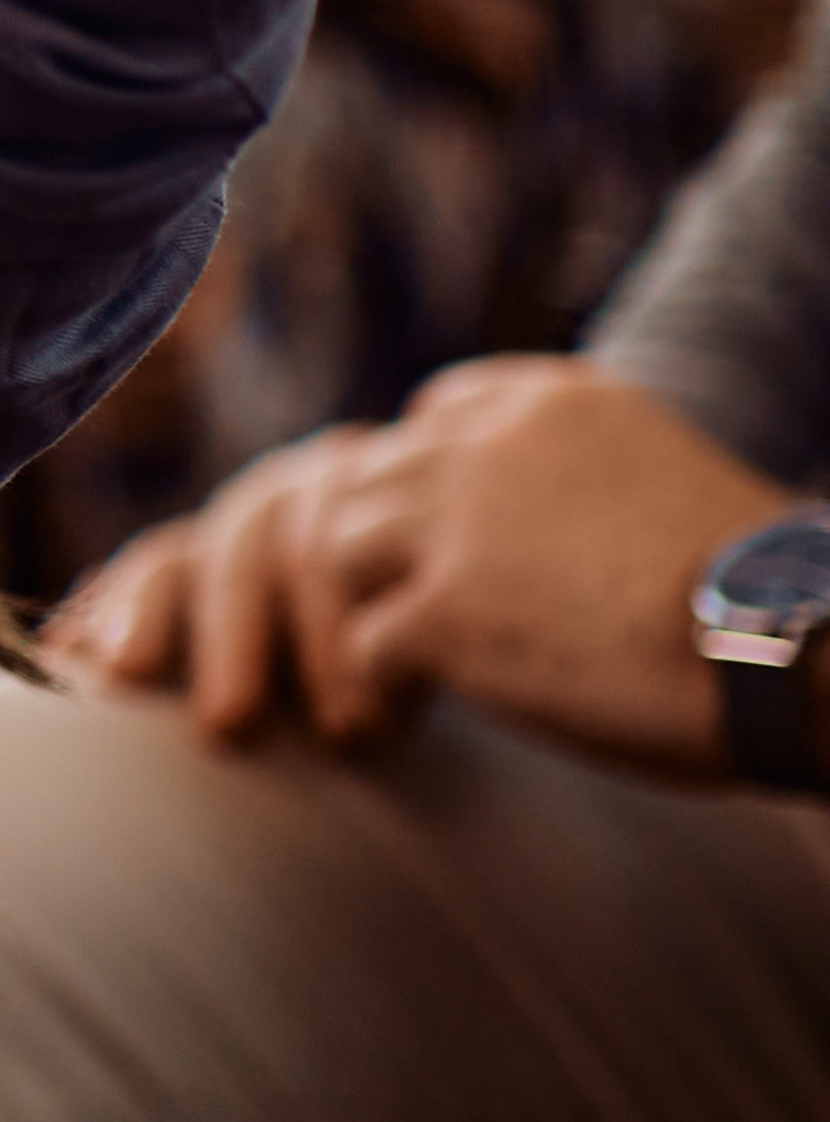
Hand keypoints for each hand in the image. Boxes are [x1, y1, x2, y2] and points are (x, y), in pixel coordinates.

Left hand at [50, 356, 795, 776]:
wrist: (797, 645)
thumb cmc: (756, 590)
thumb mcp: (654, 481)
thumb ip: (564, 482)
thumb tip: (509, 532)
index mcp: (540, 398)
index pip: (429, 423)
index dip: (425, 494)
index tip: (442, 553)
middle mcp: (478, 443)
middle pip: (364, 484)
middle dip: (371, 555)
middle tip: (387, 623)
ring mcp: (449, 522)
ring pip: (337, 556)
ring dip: (353, 616)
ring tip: (384, 677)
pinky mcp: (439, 610)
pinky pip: (365, 645)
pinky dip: (375, 686)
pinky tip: (403, 722)